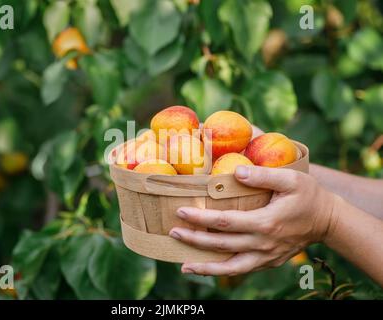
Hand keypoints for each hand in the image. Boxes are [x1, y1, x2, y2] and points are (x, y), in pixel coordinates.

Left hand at [169, 165, 338, 275]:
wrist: (327, 220)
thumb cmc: (308, 195)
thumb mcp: (290, 179)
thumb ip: (263, 175)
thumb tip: (236, 170)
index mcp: (265, 223)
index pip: (225, 222)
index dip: (202, 218)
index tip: (182, 211)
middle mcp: (262, 243)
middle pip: (222, 245)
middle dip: (195, 240)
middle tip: (173, 233)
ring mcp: (265, 256)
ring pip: (230, 267)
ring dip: (206, 266)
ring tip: (184, 266)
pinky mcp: (268, 262)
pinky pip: (241, 269)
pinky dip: (223, 271)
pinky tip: (207, 269)